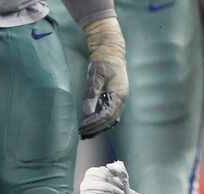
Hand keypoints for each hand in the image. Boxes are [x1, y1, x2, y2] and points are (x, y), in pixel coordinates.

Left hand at [80, 17, 127, 138]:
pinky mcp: (115, 97)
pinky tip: (91, 123)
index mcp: (119, 95)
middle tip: (82, 134)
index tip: (83, 127)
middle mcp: (121, 100)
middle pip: (109, 120)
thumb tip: (88, 113)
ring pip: (110, 119)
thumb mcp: (96, 76)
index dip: (95, 123)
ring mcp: (119, 99)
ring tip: (86, 132)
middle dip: (96, 128)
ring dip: (98, 126)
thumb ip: (92, 94)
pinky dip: (100, 120)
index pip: (107, 116)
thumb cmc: (103, 61)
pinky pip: (109, 113)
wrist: (111, 49)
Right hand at [81, 160, 129, 193]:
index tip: (124, 184)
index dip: (115, 179)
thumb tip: (109, 166)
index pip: (103, 174)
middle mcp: (84, 185)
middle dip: (115, 191)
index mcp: (91, 174)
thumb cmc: (120, 188)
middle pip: (102, 186)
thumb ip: (119, 168)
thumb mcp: (123, 177)